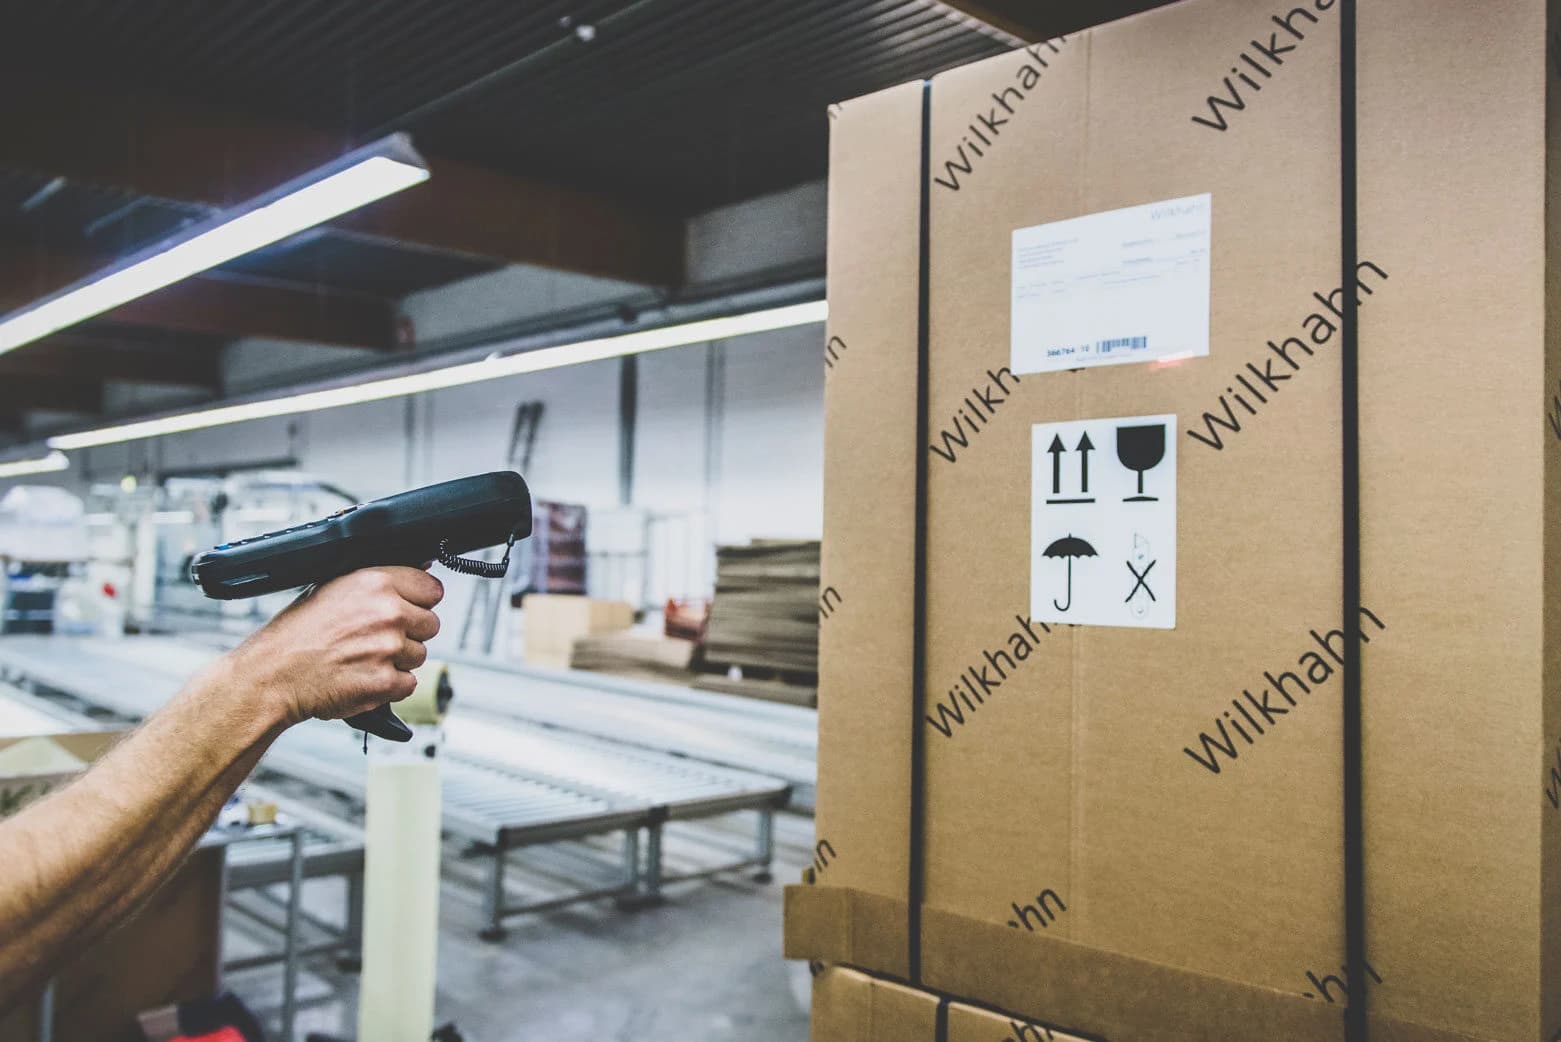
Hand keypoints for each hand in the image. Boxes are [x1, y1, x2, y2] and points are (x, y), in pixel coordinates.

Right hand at [226, 566, 443, 727]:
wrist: (274, 674)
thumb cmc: (298, 632)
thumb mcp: (334, 586)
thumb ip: (378, 579)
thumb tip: (420, 565)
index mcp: (377, 582)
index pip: (432, 590)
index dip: (419, 602)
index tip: (406, 609)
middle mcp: (387, 613)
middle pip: (430, 624)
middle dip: (409, 633)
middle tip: (376, 638)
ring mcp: (388, 649)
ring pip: (420, 655)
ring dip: (398, 660)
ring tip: (363, 657)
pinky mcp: (385, 682)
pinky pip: (409, 684)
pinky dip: (390, 685)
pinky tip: (364, 676)